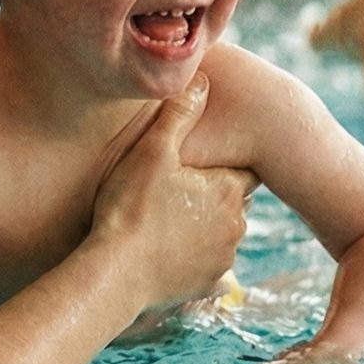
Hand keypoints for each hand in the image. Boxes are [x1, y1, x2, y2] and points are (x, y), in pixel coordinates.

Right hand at [90, 76, 253, 309]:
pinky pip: (208, 261)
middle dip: (216, 191)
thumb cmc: (130, 208)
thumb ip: (179, 113)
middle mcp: (237, 223)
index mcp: (229, 188)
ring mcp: (224, 257)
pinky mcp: (207, 283)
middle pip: (235, 199)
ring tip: (172, 217)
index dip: (229, 159)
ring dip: (207, 224)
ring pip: (223, 232)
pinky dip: (193, 253)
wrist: (116, 274)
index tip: (210, 159)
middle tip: (184, 185)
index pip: (247, 167)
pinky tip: (167, 246)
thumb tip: (203, 80)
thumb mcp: (152, 151)